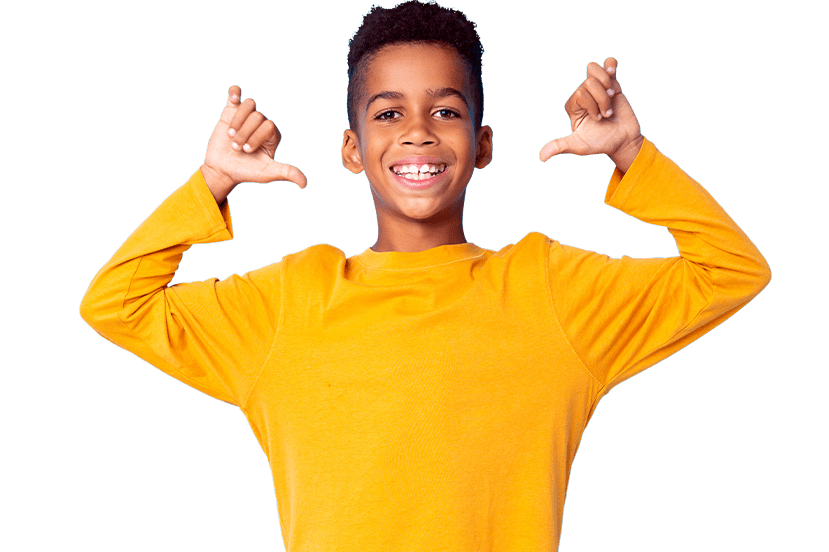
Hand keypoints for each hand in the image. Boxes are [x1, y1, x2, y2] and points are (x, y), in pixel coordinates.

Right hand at [202, 85, 306, 200]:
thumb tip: (304, 183)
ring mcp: (245, 117)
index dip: (256, 136)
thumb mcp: (267, 173)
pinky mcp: (230, 112)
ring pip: (248, 105)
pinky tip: (233, 99)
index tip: (247, 151)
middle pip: (257, 116)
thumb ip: (286, 172)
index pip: (269, 125)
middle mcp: (260, 124)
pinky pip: (236, 93)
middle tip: (237, 148)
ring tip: (230, 135)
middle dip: (245, 134)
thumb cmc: (246, 172)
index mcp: (272, 135)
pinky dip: (235, 92)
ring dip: (237, 121)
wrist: (222, 170)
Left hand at [539, 58, 641, 169]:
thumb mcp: (578, 145)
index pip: (579, 93)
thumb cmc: (600, 143)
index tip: (598, 119)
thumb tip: (541, 157)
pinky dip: (610, 64)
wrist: (623, 141)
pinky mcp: (613, 84)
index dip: (592, 105)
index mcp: (573, 106)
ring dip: (607, 86)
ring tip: (612, 98)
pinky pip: (608, 64)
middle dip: (602, 100)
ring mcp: (598, 88)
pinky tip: (613, 73)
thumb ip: (560, 146)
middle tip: (606, 115)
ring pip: (596, 71)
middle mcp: (583, 95)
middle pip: (589, 82)